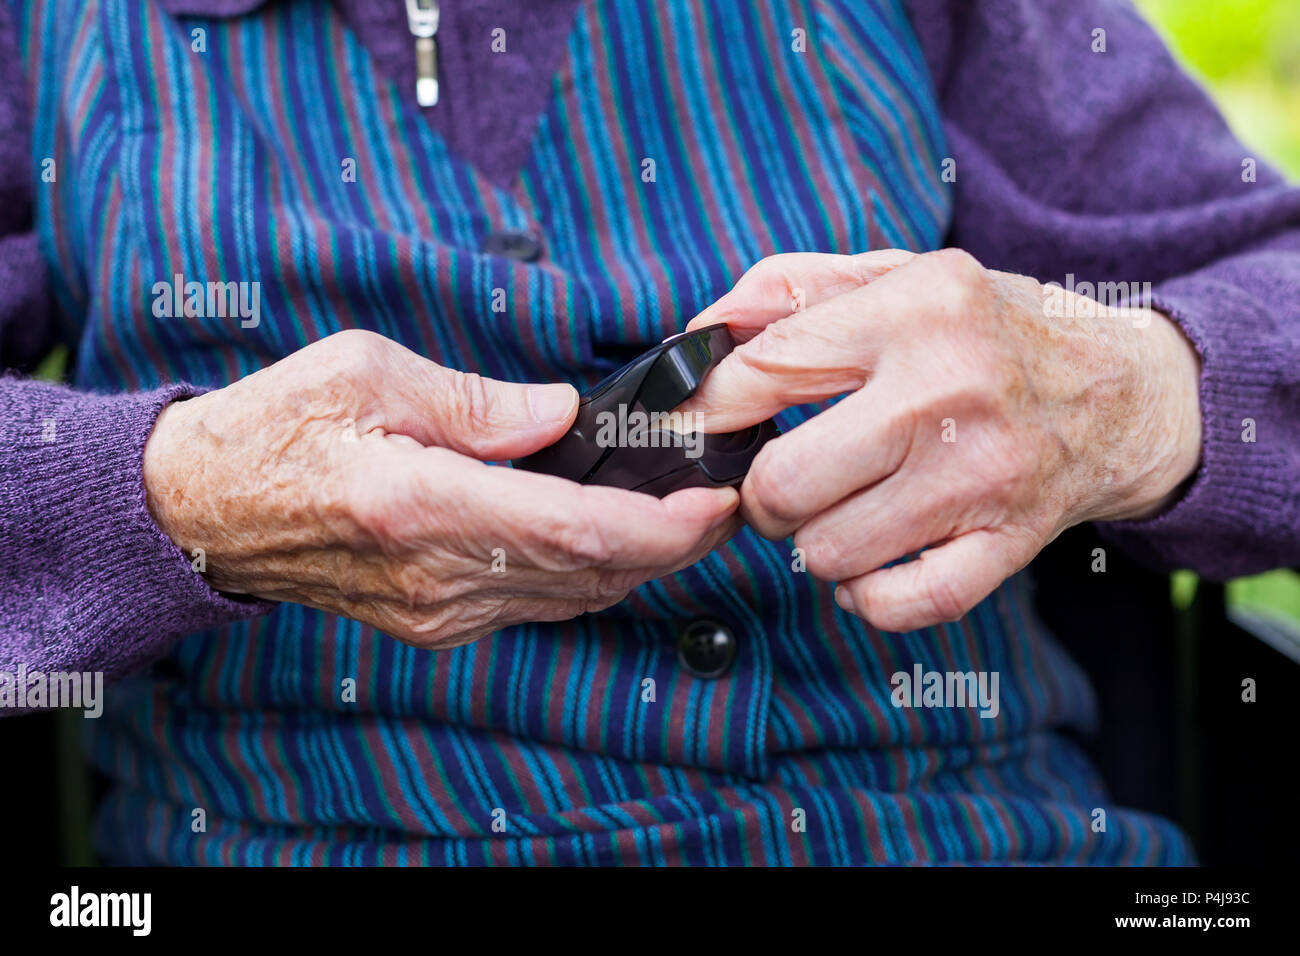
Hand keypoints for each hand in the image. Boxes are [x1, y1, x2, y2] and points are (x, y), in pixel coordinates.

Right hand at [143, 330, 739, 647]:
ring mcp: (435, 610)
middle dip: (675, 543)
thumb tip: (562, 415)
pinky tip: (620, 538)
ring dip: (641, 562)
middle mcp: (434, 575)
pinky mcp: (435, 621)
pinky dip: (592, 574)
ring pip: (572, 598)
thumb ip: (476, 401)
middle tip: (728, 499)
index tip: (716, 503)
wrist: (206, 510)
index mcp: (417, 504)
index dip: (659, 527)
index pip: (570, 532)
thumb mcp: (365, 372)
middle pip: (589, 573)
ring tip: (690, 515)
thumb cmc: (275, 429)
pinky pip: (538, 606)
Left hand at [681, 249, 1201, 631]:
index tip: (695, 426)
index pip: (766, 369)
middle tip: (781, 480)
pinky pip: (900, 603)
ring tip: (839, 510)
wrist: (1119, 393)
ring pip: (829, 552)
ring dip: (813, 541)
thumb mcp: (899, 273)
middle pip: (786, 482)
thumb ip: (791, 287)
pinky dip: (866, 596)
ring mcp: (981, 477)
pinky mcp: (1008, 543)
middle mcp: (947, 392)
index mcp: (914, 310)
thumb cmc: (987, 330)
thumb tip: (701, 335)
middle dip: (761, 492)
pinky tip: (871, 563)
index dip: (707, 409)